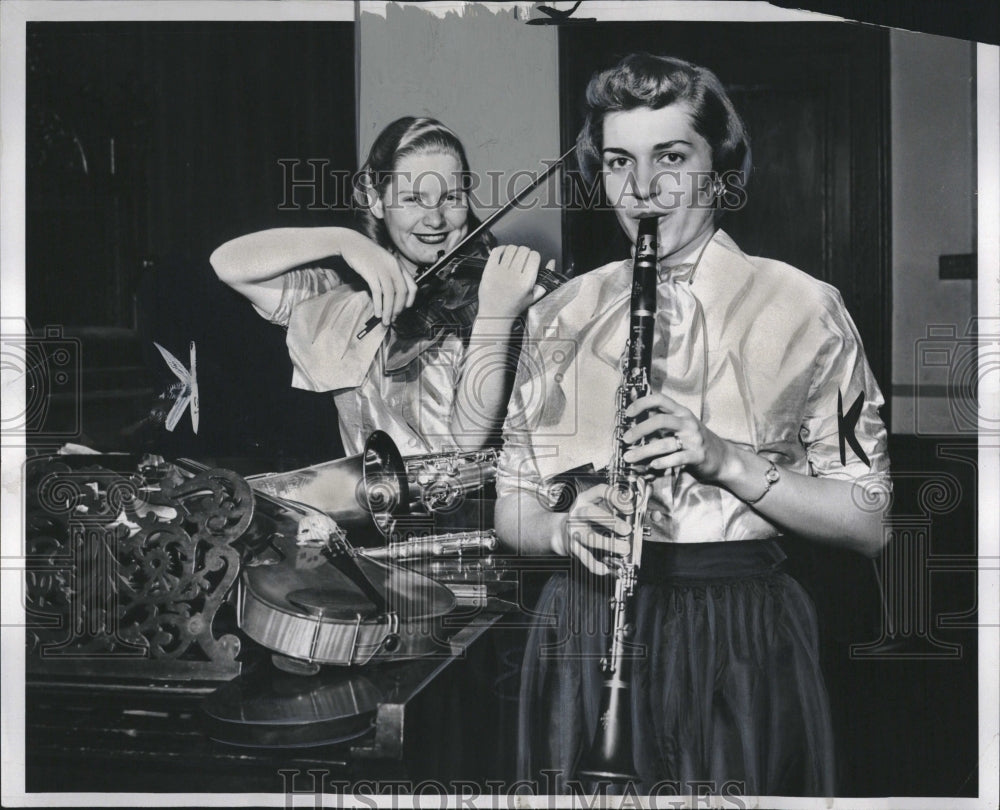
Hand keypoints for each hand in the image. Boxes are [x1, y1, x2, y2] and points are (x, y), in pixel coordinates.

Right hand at [340, 232, 417, 325]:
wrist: (350, 242)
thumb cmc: (366, 254)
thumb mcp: (383, 261)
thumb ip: (390, 274)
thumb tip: (393, 294)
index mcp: (398, 265)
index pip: (412, 286)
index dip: (410, 300)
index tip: (405, 309)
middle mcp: (393, 267)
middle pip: (402, 292)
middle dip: (399, 309)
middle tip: (394, 318)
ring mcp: (383, 270)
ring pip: (391, 295)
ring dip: (388, 310)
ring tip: (385, 320)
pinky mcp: (371, 273)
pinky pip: (378, 293)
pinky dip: (378, 305)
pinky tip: (377, 312)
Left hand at [476, 245, 546, 319]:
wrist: (494, 314)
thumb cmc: (514, 307)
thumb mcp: (533, 296)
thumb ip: (544, 279)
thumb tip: (552, 262)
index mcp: (526, 281)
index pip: (534, 256)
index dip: (534, 256)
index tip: (531, 261)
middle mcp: (514, 275)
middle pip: (523, 250)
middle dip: (524, 252)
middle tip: (522, 260)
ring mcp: (500, 272)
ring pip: (510, 248)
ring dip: (513, 250)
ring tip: (513, 258)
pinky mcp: (489, 270)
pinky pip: (496, 251)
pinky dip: (501, 249)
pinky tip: (503, 255)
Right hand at [555, 483, 632, 575]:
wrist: (560, 532)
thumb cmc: (584, 518)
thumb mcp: (595, 506)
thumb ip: (612, 506)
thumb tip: (633, 512)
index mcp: (585, 499)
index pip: (600, 491)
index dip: (615, 497)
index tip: (629, 508)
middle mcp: (577, 513)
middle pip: (591, 513)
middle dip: (611, 522)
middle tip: (627, 530)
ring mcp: (573, 530)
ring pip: (589, 538)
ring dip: (609, 544)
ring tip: (624, 548)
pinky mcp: (572, 547)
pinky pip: (584, 557)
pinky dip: (595, 565)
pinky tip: (605, 568)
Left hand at [621, 393, 735, 482]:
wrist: (723, 457)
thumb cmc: (694, 441)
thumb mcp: (680, 426)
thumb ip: (661, 422)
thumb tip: (635, 422)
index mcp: (681, 412)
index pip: (660, 400)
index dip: (642, 403)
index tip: (628, 413)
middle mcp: (687, 423)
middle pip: (660, 420)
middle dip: (640, 429)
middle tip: (626, 439)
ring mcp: (694, 439)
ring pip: (665, 443)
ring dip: (644, 451)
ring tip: (629, 457)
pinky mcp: (698, 456)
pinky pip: (677, 458)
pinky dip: (663, 462)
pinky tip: (652, 465)